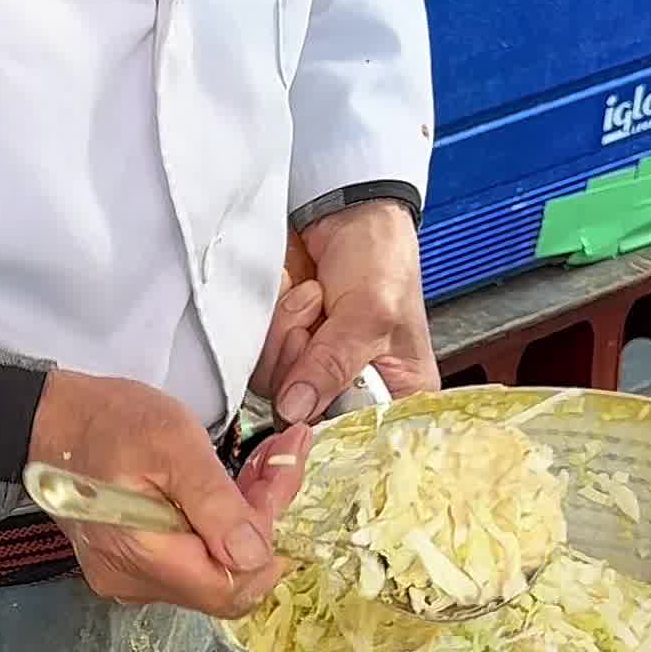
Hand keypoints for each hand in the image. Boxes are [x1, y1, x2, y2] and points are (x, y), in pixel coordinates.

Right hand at [31, 370, 308, 621]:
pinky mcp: (132, 568)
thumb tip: (255, 554)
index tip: (278, 481)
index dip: (265, 544)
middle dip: (262, 530)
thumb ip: (216, 503)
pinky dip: (218, 530)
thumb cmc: (109, 422)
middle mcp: (134, 581)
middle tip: (279, 468)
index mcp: (141, 554)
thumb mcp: (173, 443)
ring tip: (260, 467)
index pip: (230, 584)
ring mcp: (130, 579)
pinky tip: (229, 490)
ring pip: (211, 572)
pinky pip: (190, 563)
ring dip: (245, 526)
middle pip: (224, 583)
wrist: (53, 421)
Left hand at [263, 200, 437, 422]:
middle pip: (304, 415)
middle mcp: (350, 392)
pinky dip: (272, 320)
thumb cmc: (380, 258)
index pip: (357, 438)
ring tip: (315, 296)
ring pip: (273, 385)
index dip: (330, 419)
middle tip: (323, 317)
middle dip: (303, 359)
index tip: (317, 388)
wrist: (343, 213)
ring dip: (287, 330)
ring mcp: (311, 373)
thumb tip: (295, 409)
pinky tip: (297, 294)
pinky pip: (255, 356)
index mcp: (395, 395)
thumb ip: (334, 363)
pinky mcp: (281, 351)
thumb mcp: (370, 312)